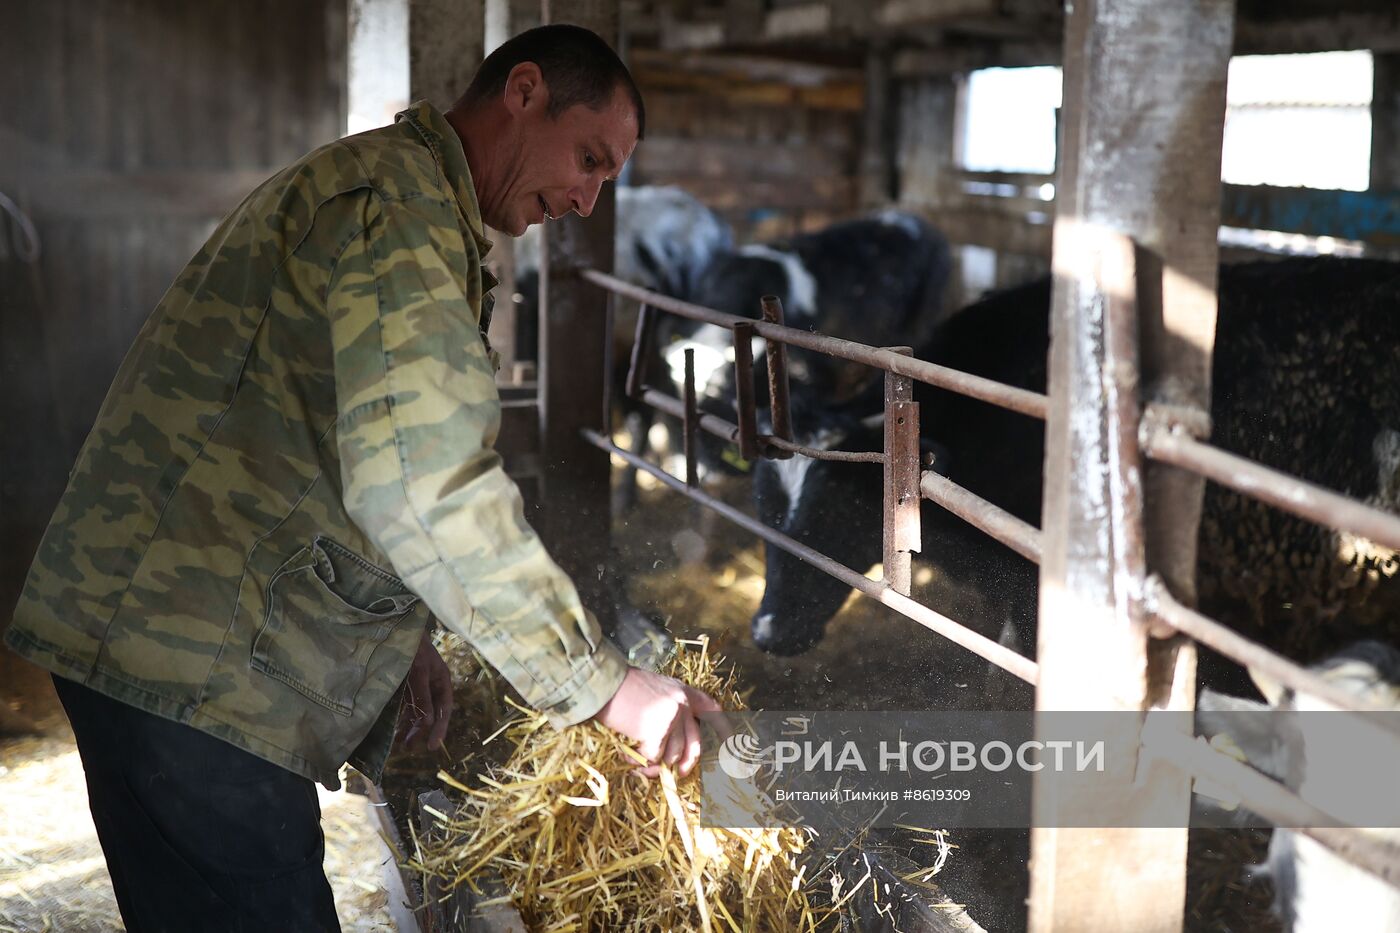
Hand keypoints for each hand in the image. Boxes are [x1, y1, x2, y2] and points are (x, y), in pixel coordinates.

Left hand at [398, 629, 453, 752]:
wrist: (396, 628)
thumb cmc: (412, 647)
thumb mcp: (419, 671)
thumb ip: (422, 696)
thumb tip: (428, 722)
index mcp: (442, 681)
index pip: (444, 709)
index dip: (440, 728)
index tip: (433, 746)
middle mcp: (432, 685)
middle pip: (430, 713)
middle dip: (422, 731)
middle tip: (411, 748)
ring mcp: (418, 685)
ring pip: (417, 711)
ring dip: (410, 727)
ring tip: (402, 744)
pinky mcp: (405, 685)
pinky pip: (405, 705)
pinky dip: (401, 718)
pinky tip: (395, 729)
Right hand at [592, 667, 722, 777]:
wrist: (604, 682)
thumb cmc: (622, 687)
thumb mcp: (654, 690)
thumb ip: (667, 709)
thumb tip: (669, 743)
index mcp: (682, 692)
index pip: (711, 710)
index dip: (722, 729)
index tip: (730, 744)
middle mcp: (682, 704)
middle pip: (694, 744)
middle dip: (686, 764)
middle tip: (677, 774)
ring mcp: (672, 717)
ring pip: (672, 756)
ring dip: (653, 765)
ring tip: (636, 761)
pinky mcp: (657, 730)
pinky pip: (653, 758)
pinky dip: (639, 762)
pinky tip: (627, 756)